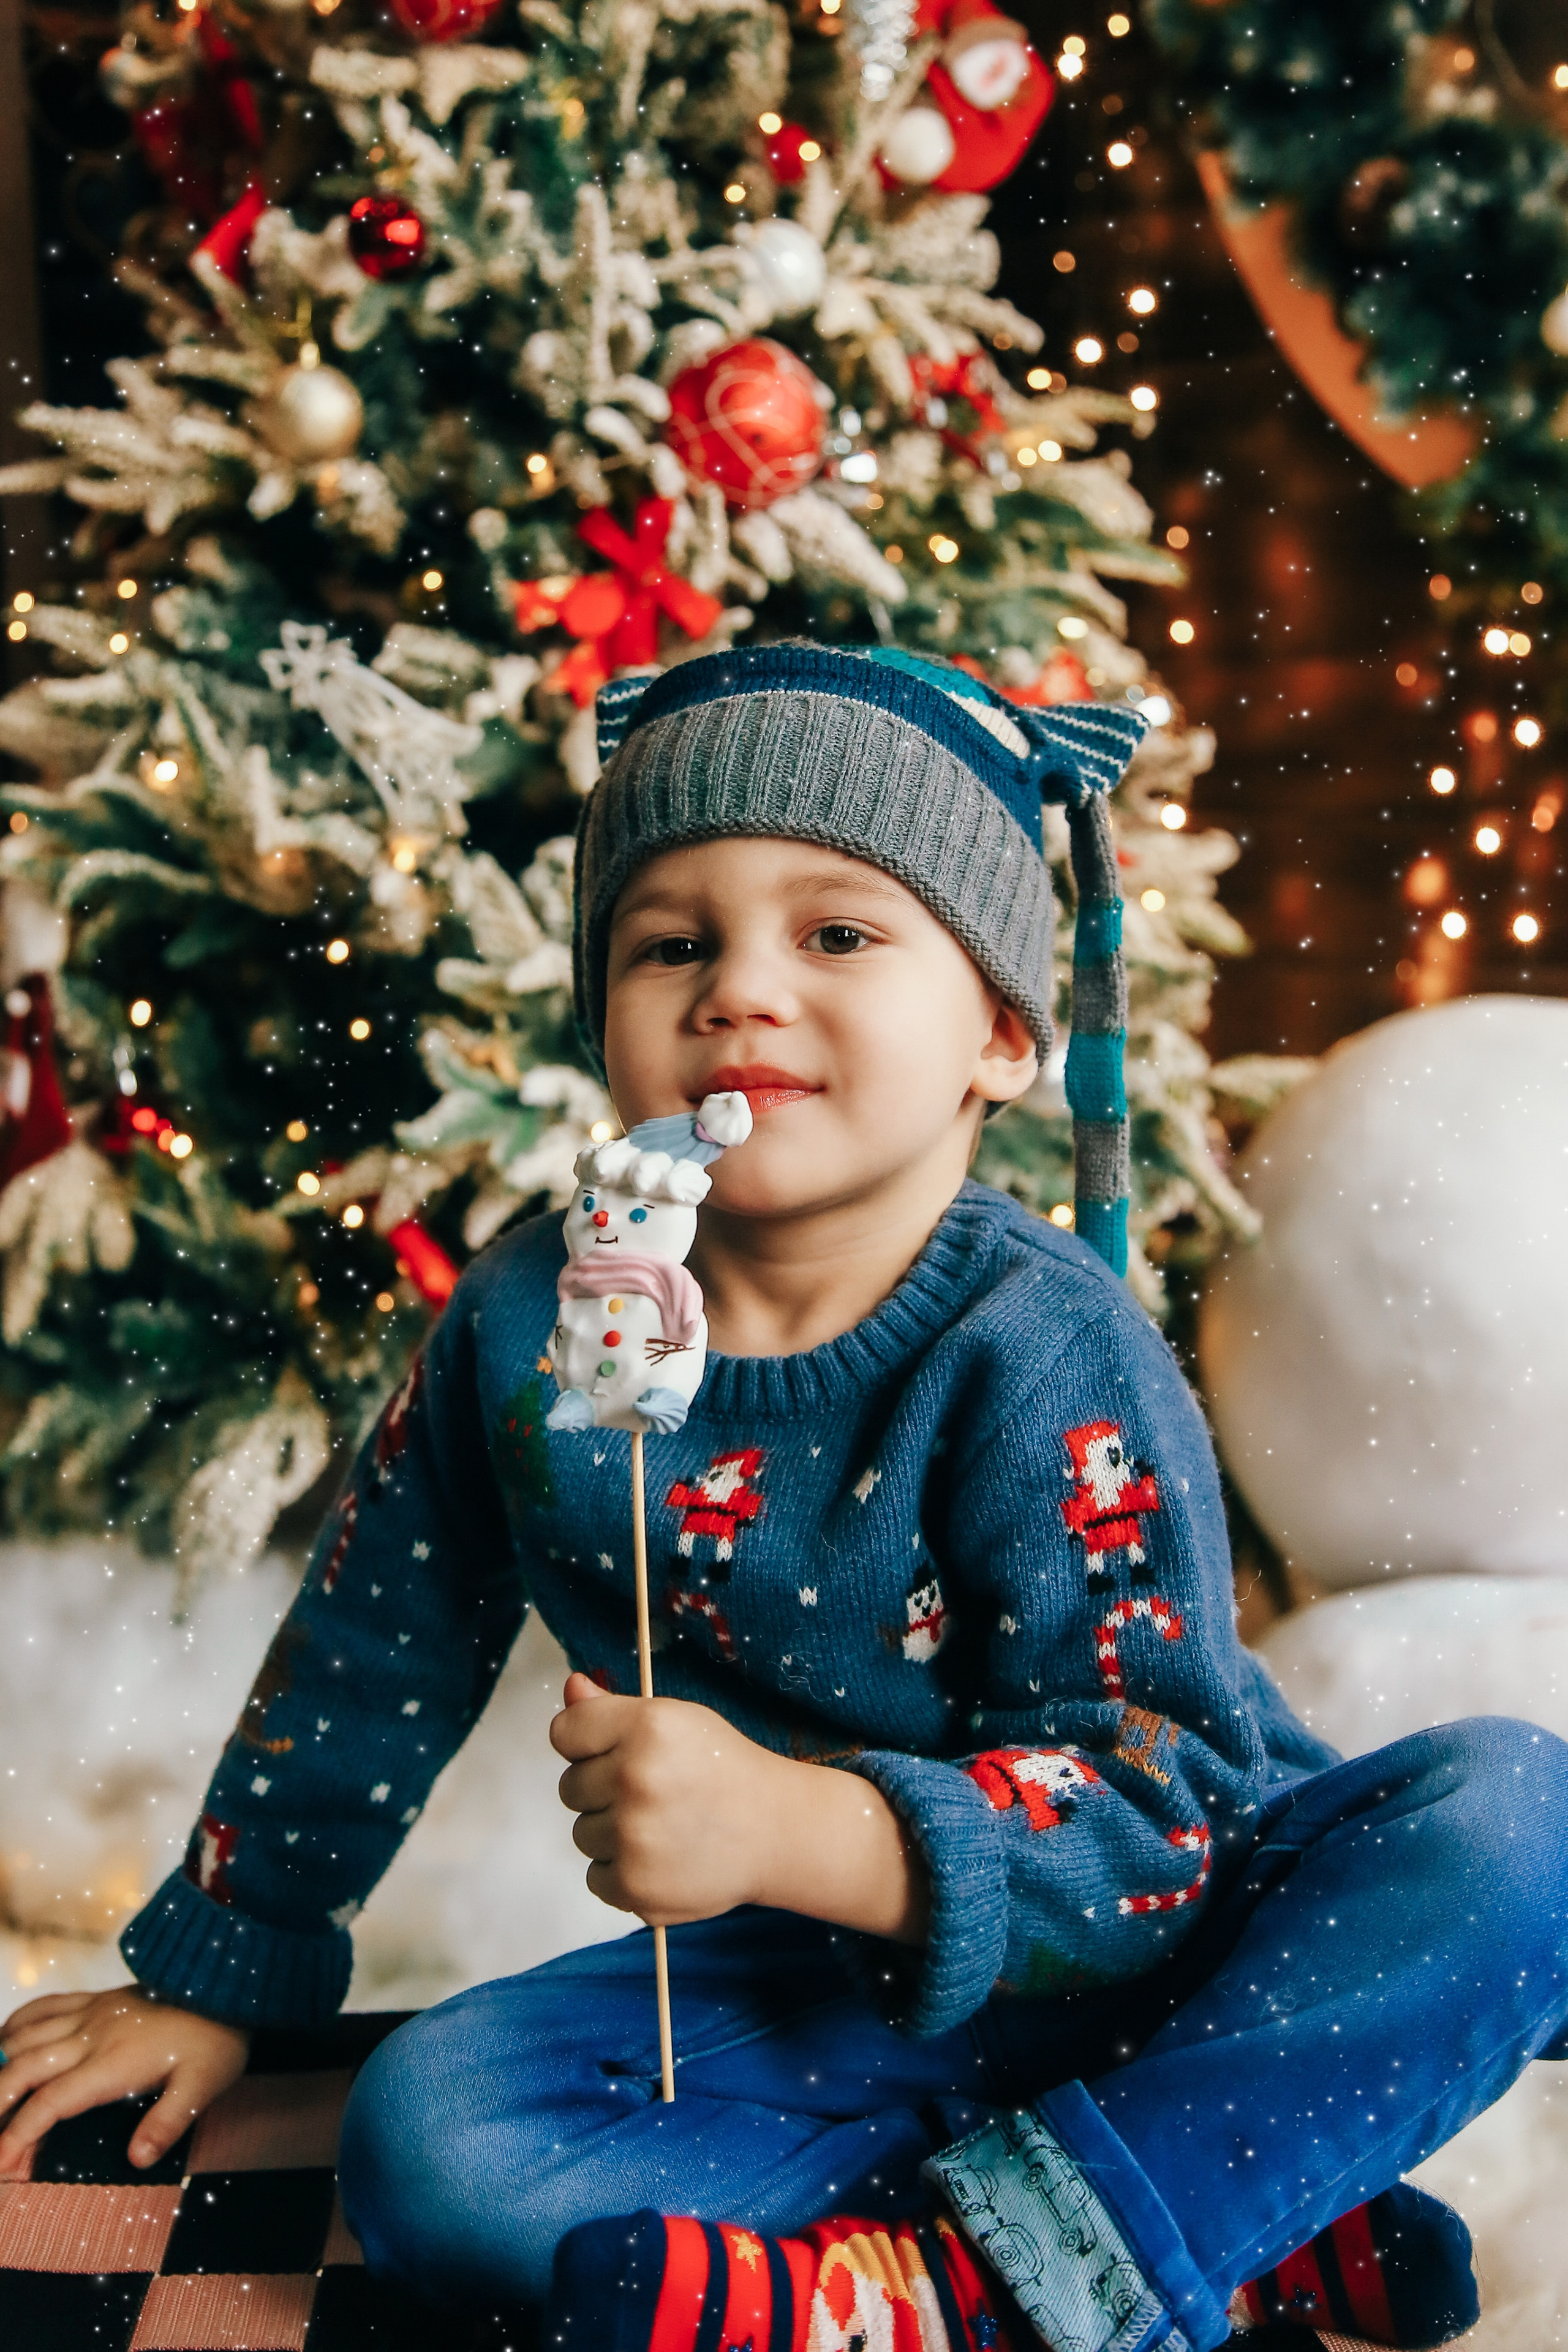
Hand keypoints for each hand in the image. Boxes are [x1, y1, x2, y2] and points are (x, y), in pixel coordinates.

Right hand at [0, 1986, 248, 2177]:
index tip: (1, 2164)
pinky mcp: (95, 2000)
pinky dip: (15, 2026)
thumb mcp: (202, 2087)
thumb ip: (168, 2124)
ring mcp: (91, 2014)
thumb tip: (137, 2160)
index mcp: (113, 2064)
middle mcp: (92, 2036)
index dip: (19, 2134)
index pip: (51, 2103)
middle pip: (23, 2068)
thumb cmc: (216, 2039)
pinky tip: (3, 2043)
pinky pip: (44, 2006)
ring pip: (25, 2036)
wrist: (225, 1983)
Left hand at [551, 1672, 928, 1942]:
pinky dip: (623, 1871)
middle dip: (602, 1789)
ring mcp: (634, 1838)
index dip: (585, 1742)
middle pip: (570, 1787)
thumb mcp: (676, 1721)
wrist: (775, 1830)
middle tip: (653, 1792)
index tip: (611, 1750)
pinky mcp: (635, 1886)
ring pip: (582, 1834)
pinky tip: (662, 1857)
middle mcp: (636, 1780)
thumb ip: (612, 1709)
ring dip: (612, 1832)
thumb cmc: (722, 1768)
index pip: (566, 1730)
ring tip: (663, 1826)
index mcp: (647, 1727)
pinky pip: (595, 1876)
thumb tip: (570, 1689)